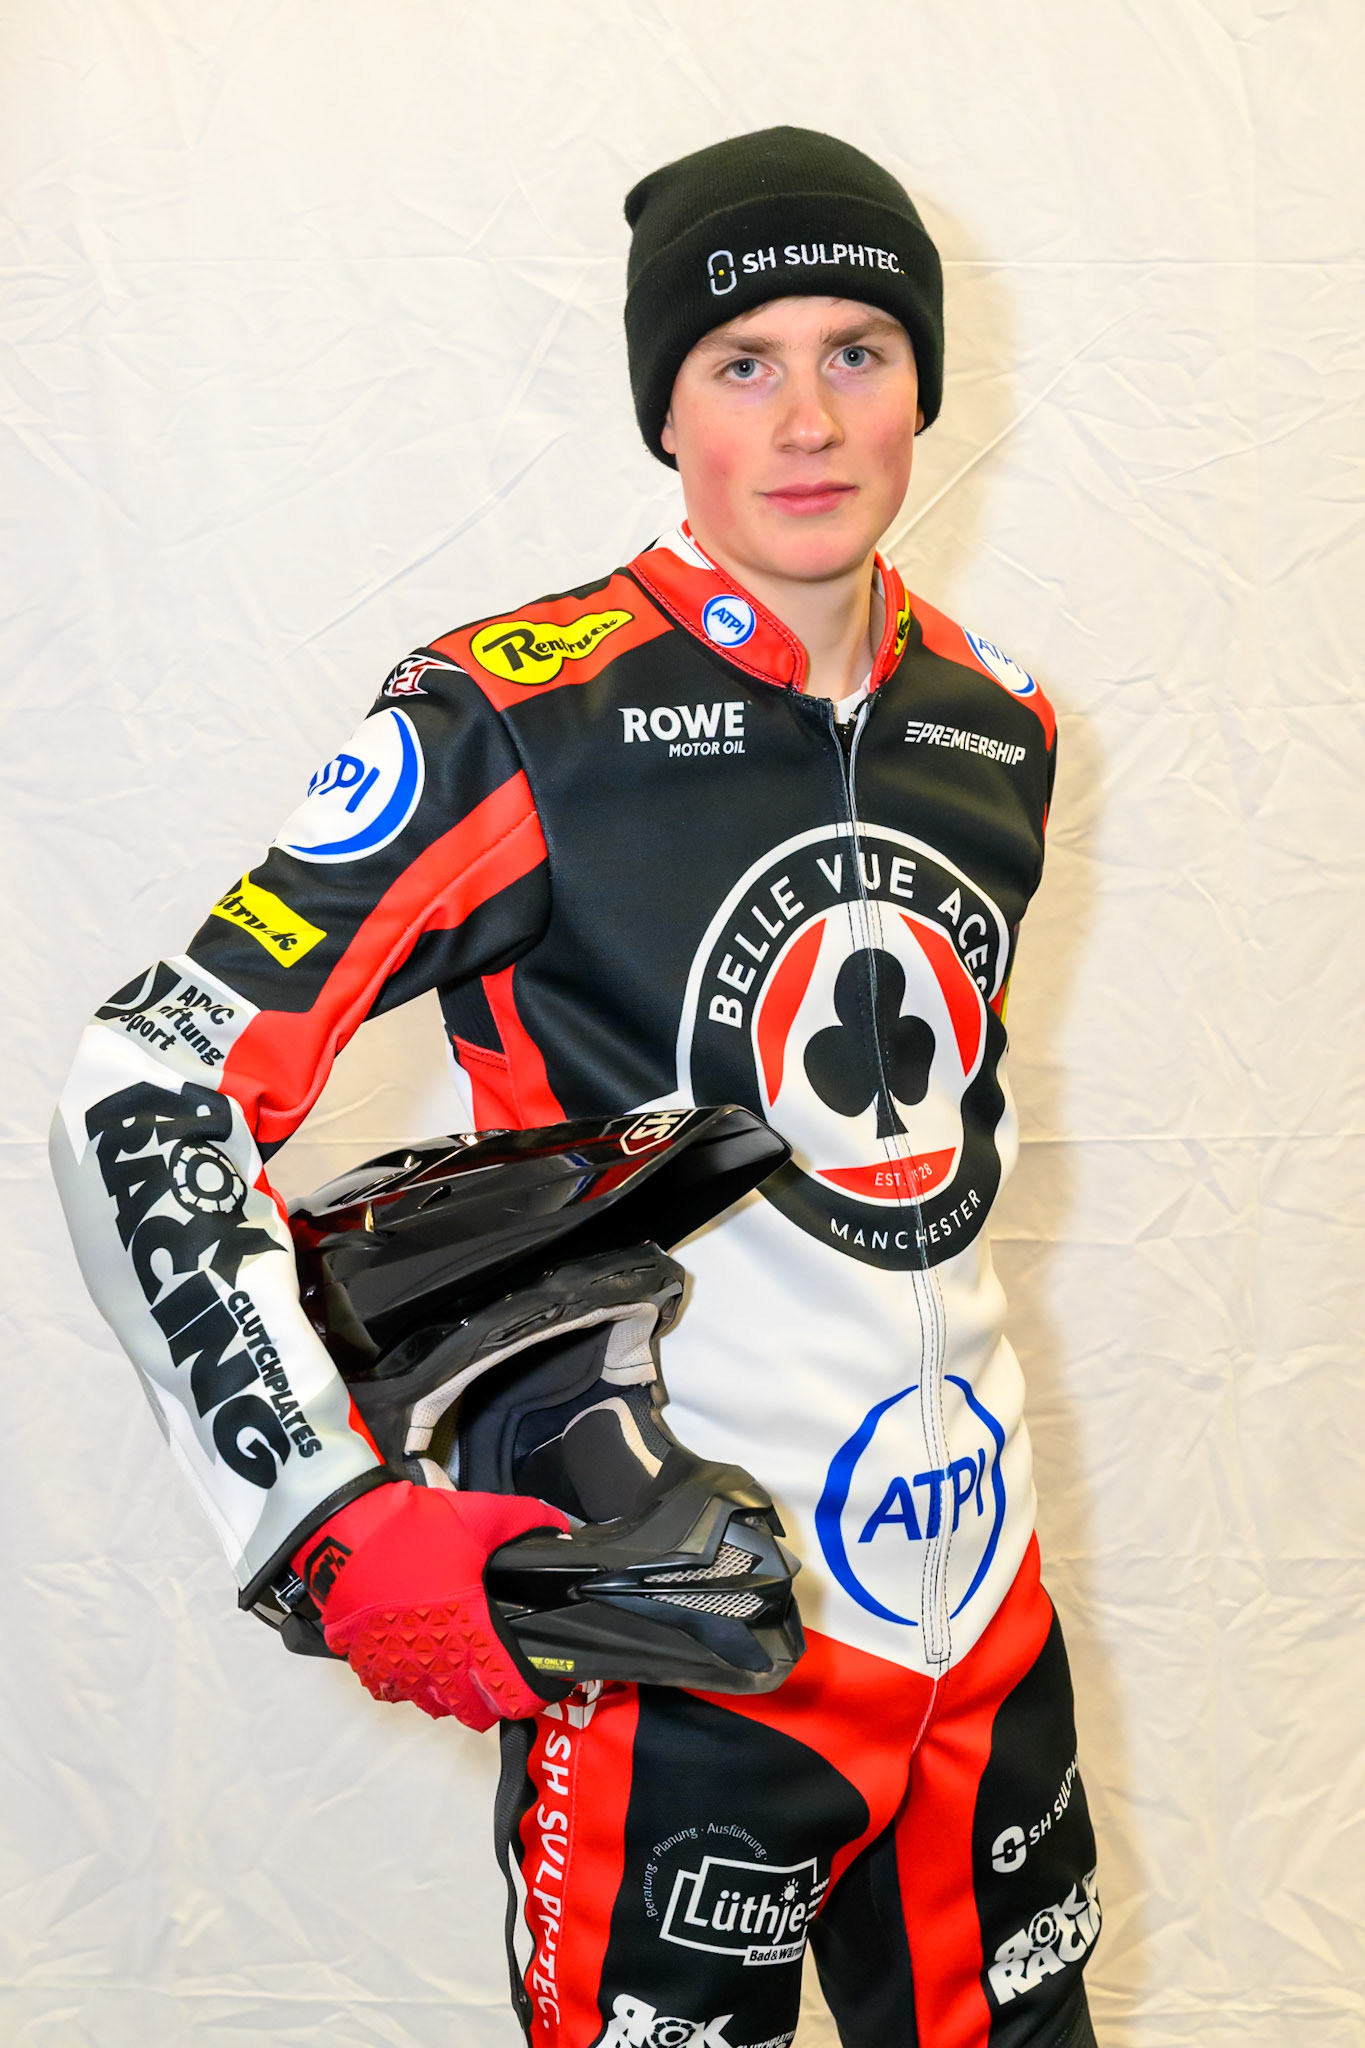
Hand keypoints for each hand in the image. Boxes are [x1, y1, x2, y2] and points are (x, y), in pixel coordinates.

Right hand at [293, 1482, 568, 1729]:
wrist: (343, 1531)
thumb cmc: (418, 1530)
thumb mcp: (482, 1514)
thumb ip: (529, 1523)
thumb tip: (563, 1530)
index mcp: (473, 1637)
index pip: (514, 1697)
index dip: (533, 1690)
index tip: (541, 1672)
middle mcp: (437, 1667)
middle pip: (476, 1713)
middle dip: (492, 1697)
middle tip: (498, 1663)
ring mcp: (400, 1671)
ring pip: (435, 1703)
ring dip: (451, 1688)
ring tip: (456, 1652)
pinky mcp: (368, 1665)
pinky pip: (398, 1687)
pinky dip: (411, 1676)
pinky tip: (416, 1647)